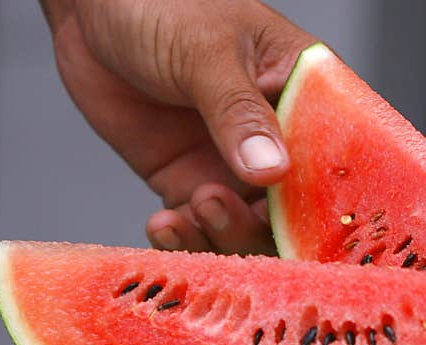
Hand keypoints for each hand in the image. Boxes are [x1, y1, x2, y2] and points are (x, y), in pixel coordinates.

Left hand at [40, 0, 316, 253]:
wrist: (88, 9)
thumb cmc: (162, 4)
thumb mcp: (206, 51)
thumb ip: (238, 111)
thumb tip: (272, 172)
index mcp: (305, 97)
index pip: (336, 161)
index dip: (331, 203)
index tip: (306, 229)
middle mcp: (279, 141)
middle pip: (298, 213)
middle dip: (265, 229)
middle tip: (221, 208)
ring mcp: (235, 168)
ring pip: (249, 230)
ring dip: (221, 235)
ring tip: (190, 208)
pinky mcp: (191, 184)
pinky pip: (199, 230)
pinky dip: (184, 240)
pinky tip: (164, 225)